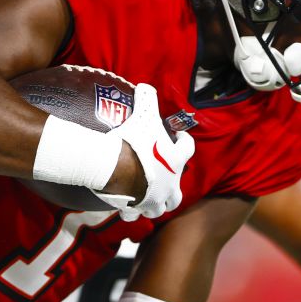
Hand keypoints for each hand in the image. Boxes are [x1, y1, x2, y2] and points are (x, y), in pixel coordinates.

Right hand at [94, 84, 194, 220]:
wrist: (111, 166)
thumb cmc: (132, 140)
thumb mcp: (142, 114)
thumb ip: (147, 98)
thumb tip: (145, 86)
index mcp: (176, 160)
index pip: (189, 148)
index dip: (185, 139)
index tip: (178, 135)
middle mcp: (170, 184)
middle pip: (178, 195)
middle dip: (174, 188)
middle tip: (164, 178)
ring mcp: (153, 200)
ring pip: (160, 209)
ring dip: (156, 204)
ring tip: (148, 196)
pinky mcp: (135, 208)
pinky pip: (134, 215)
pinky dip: (131, 212)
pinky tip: (126, 206)